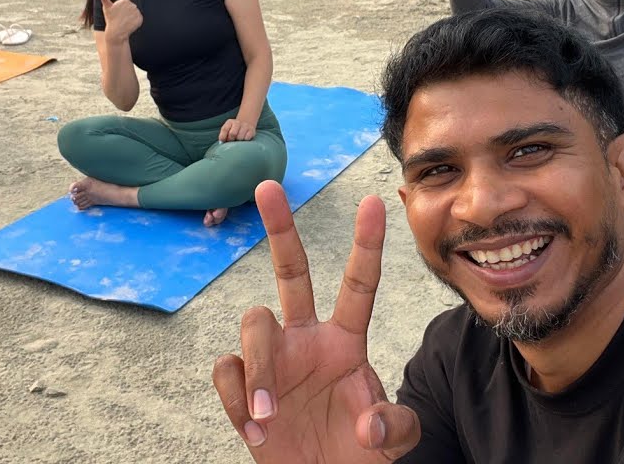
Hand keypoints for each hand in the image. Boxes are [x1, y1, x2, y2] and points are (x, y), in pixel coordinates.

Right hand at [96, 0, 142, 40]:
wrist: (116, 32)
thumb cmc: (110, 20)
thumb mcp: (106, 8)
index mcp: (125, 0)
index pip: (126, 4)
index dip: (121, 10)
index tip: (117, 14)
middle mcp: (132, 5)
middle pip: (131, 8)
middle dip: (126, 13)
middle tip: (120, 19)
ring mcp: (137, 12)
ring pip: (134, 14)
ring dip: (131, 18)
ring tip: (124, 22)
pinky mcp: (140, 19)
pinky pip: (138, 19)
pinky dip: (135, 22)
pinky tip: (129, 25)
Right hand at [213, 181, 421, 461]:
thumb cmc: (356, 455)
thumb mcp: (394, 441)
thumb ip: (395, 428)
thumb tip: (367, 423)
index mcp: (346, 341)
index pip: (359, 285)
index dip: (366, 245)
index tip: (375, 201)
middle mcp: (306, 338)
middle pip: (291, 272)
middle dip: (280, 228)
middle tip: (268, 186)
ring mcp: (272, 359)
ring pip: (253, 322)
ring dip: (260, 371)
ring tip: (270, 416)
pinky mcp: (241, 386)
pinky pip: (228, 370)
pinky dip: (239, 401)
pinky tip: (257, 430)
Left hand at [219, 118, 256, 141]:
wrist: (246, 124)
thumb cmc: (234, 130)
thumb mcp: (227, 129)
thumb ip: (223, 135)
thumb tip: (221, 142)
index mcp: (230, 122)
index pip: (224, 129)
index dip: (223, 137)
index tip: (223, 141)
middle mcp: (237, 122)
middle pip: (232, 134)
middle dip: (231, 140)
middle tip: (232, 141)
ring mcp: (245, 126)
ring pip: (240, 137)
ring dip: (238, 141)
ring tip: (238, 140)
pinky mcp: (251, 130)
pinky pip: (247, 138)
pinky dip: (244, 141)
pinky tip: (244, 139)